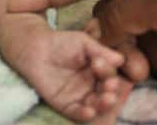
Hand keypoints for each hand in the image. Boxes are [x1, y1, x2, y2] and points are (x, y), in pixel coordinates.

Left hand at [0, 13, 124, 122]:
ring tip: (106, 99)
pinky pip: (78, 113)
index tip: (100, 65)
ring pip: (96, 105)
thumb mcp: (83, 42)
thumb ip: (100, 51)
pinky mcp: (66, 105)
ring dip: (103, 104)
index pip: (109, 75)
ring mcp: (80, 97)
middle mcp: (93, 86)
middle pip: (106, 93)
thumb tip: (120, 59)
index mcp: (100, 72)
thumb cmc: (62, 43)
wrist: (36, 49)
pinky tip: (89, 112)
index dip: (108, 72)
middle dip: (110, 91)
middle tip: (110, 87)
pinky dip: (85, 114)